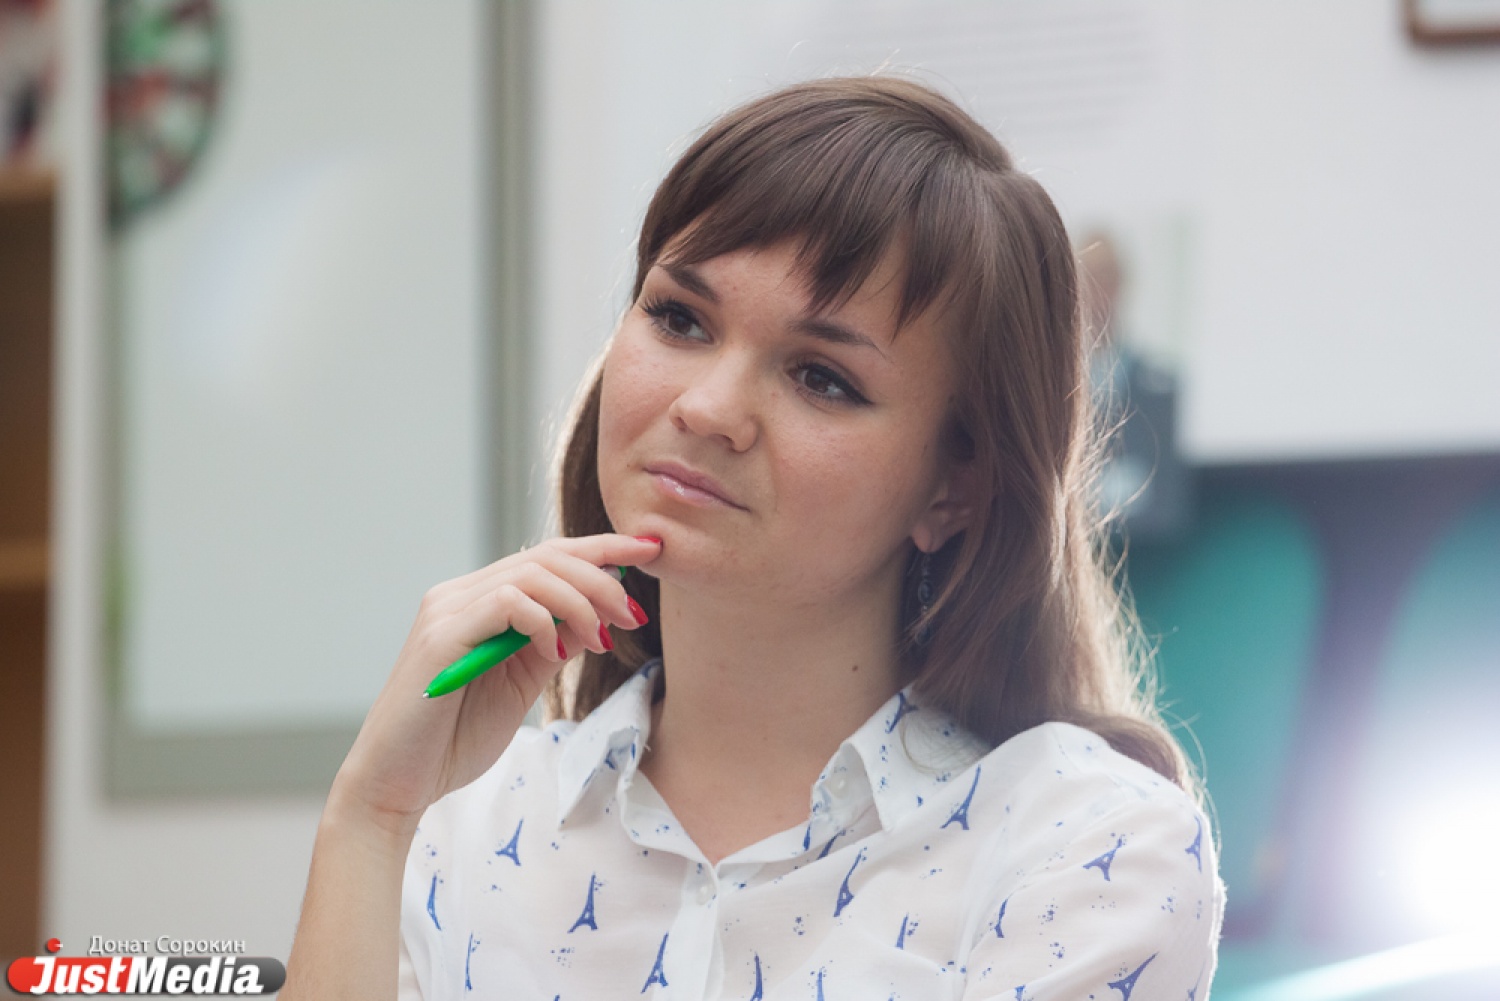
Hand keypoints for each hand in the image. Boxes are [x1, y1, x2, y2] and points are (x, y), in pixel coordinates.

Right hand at [327, 533, 660, 839]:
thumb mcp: (523, 682)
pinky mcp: (440, 636)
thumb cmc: (455, 737)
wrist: (398, 783)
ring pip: (531, 574)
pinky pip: (506, 603)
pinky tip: (557, 652)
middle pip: (547, 556)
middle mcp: (460, 594)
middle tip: (633, 615)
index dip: (602, 549)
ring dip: (581, 601)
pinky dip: (543, 620)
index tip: (650, 552)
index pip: (548, 556)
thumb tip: (601, 616)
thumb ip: (555, 643)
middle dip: (603, 577)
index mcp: (479, 600)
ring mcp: (446, 610)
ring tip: (603, 637)